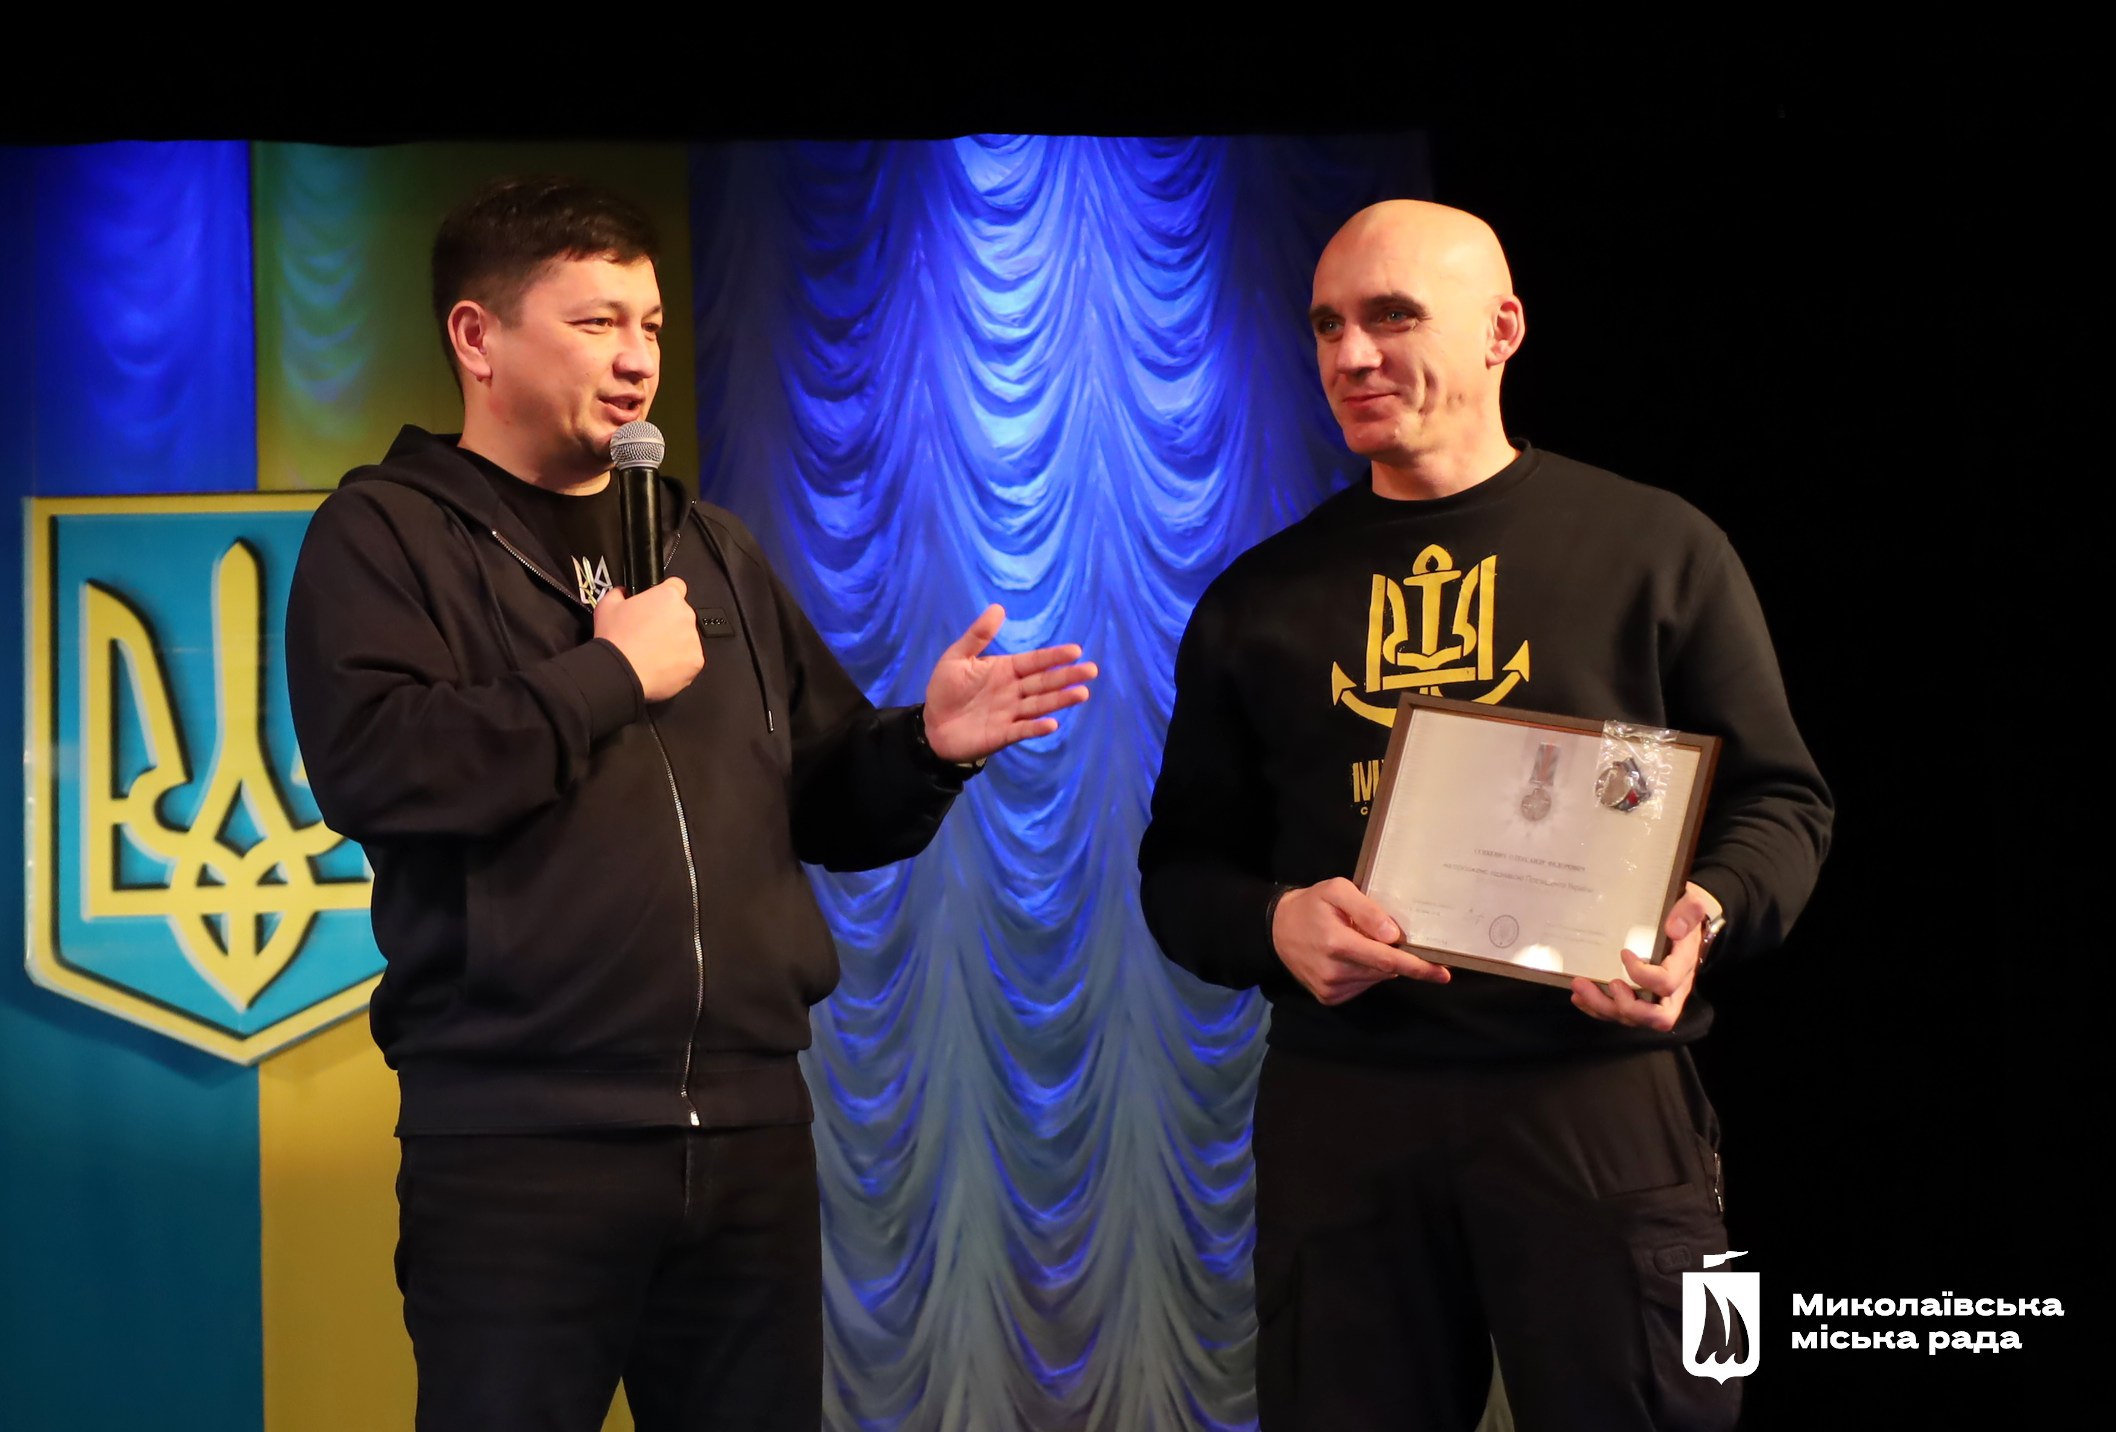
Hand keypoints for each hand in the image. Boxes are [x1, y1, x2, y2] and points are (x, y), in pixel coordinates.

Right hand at [594, 579, 703, 702]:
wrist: (620, 672)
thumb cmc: (614, 638)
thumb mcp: (607, 606)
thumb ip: (620, 593)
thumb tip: (623, 592)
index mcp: (668, 596)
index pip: (676, 586)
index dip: (665, 595)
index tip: (657, 605)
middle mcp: (685, 614)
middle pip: (681, 614)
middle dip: (668, 622)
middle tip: (649, 634)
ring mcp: (693, 639)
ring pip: (686, 637)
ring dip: (675, 642)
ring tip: (653, 653)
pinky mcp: (696, 661)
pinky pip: (690, 659)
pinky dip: (679, 663)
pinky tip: (660, 665)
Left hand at [922, 604, 1096, 761]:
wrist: (931, 725)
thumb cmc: (945, 690)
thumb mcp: (957, 658)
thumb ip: (978, 636)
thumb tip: (998, 608)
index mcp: (1006, 670)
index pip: (1035, 661)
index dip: (1054, 657)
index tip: (1076, 651)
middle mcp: (1013, 691)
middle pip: (1045, 682)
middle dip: (1067, 676)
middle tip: (1091, 670)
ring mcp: (1010, 713)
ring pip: (1040, 705)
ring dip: (1060, 700)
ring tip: (1082, 694)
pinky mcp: (1002, 734)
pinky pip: (1022, 730)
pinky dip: (1036, 728)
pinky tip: (1052, 724)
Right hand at [1272, 877, 1449, 1004]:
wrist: (1276, 929)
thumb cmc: (1312, 905)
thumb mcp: (1337, 890)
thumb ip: (1366, 910)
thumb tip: (1393, 935)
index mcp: (1337, 943)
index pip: (1386, 959)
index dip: (1416, 967)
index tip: (1442, 973)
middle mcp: (1334, 971)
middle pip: (1384, 970)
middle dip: (1398, 958)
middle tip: (1393, 939)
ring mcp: (1330, 988)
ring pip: (1374, 979)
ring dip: (1379, 964)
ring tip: (1359, 942)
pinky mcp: (1328, 997)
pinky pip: (1362, 986)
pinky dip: (1366, 972)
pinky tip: (1351, 957)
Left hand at [1570, 881, 1722, 1030]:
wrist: (1684, 920)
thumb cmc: (1683, 913)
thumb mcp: (1691, 903)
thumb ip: (1688, 911)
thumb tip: (1674, 929)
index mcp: (1683, 967)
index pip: (1666, 983)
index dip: (1643, 975)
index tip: (1623, 953)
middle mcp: (1673, 990)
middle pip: (1654, 1016)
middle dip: (1625, 1006)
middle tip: (1607, 984)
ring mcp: (1656, 998)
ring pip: (1632, 1017)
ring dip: (1602, 1006)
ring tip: (1580, 987)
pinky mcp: (1640, 999)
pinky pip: (1620, 1013)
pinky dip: (1597, 1008)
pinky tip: (1579, 996)